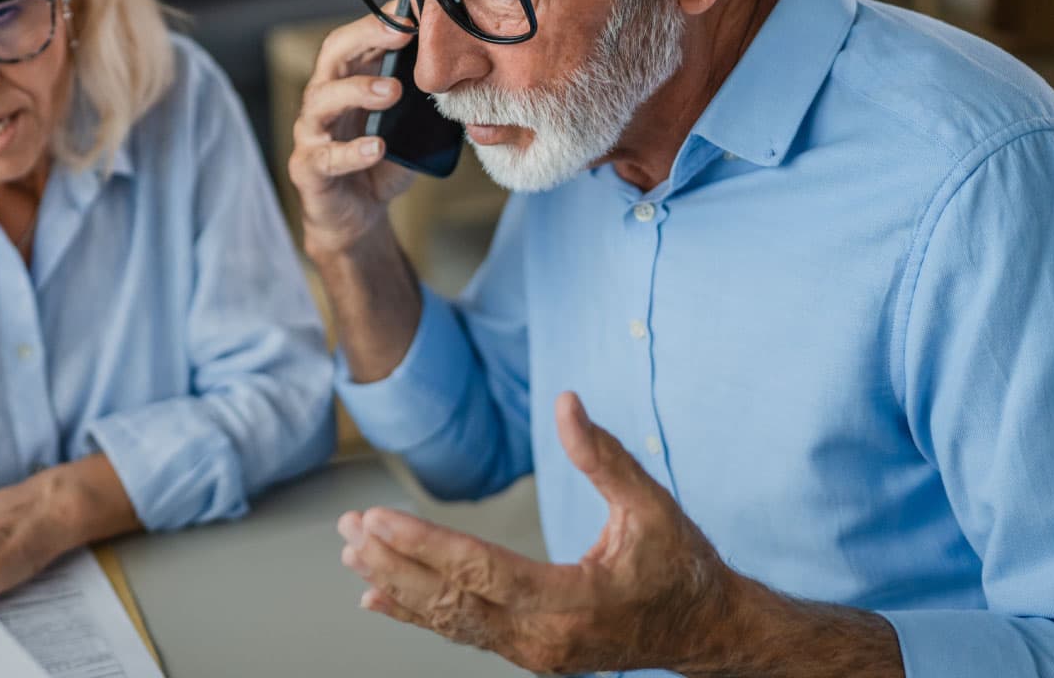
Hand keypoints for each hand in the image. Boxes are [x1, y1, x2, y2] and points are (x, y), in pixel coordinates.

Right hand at [289, 16, 418, 256]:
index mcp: (348, 80)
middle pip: (333, 56)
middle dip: (365, 38)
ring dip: (357, 90)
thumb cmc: (381, 162)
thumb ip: (423, 98)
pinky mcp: (308, 169)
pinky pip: (325, 157)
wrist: (355, 216)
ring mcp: (311, 133)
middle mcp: (324, 99)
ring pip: (322, 100)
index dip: (381, 22)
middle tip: (401, 34)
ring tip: (391, 91)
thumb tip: (462, 68)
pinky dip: (351, 152)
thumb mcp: (408, 125)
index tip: (413, 10)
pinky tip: (375, 148)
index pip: (358, 39)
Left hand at [336, 392, 744, 675]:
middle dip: (393, 563)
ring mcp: (534, 652)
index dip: (424, 545)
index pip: (481, 572)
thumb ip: (605, 456)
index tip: (376, 519)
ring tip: (351, 553)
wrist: (705, 629)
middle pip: (453, 600)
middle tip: (348, 528)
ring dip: (397, 585)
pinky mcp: (528, 652)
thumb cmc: (681, 565)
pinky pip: (463, 633)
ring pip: (451, 621)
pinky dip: (417, 615)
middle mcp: (546, 637)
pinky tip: (377, 596)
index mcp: (575, 600)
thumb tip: (566, 402)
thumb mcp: (652, 506)